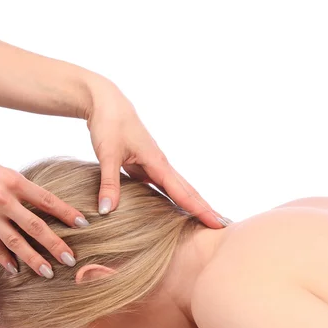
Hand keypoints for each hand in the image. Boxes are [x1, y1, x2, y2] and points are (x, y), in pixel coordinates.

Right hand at [0, 145, 86, 275]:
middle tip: (71, 259)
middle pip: (35, 226)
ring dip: (33, 259)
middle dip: (55, 245)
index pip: (47, 200)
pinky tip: (14, 269)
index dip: (66, 213)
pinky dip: (4, 259)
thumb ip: (15, 185)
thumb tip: (33, 199)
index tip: (82, 224)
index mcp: (13, 181)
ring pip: (16, 242)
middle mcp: (2, 200)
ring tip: (47, 272)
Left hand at [87, 82, 226, 227]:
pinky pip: (162, 186)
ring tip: (204, 219)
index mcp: (157, 162)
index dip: (199, 209)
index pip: (182, 192)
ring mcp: (153, 165)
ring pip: (177, 188)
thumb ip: (109, 184)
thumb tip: (106, 211)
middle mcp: (160, 164)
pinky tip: (174, 208)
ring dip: (191, 203)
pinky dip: (172, 198)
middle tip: (221, 226)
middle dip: (203, 208)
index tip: (216, 223)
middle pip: (187, 190)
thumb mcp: (107, 155)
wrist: (105, 102)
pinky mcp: (143, 165)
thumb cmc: (109, 124)